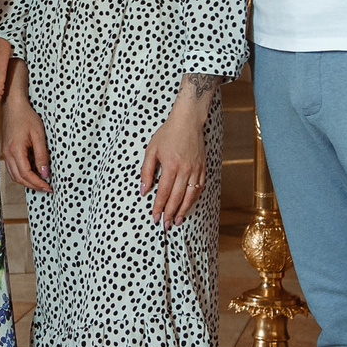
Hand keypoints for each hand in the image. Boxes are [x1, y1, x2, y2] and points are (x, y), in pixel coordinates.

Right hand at [0, 84, 51, 190]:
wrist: (13, 107)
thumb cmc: (26, 117)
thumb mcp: (39, 135)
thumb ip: (41, 155)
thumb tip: (44, 173)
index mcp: (15, 150)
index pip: (26, 174)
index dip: (37, 182)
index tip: (48, 186)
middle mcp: (7, 154)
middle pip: (19, 178)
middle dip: (33, 186)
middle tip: (46, 188)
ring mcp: (5, 153)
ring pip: (14, 176)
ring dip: (27, 182)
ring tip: (40, 183)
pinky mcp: (6, 151)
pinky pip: (12, 169)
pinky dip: (21, 175)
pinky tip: (31, 174)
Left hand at [140, 89, 212, 227]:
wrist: (187, 121)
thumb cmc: (168, 134)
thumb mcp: (151, 150)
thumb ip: (146, 171)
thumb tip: (144, 190)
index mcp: (171, 165)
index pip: (164, 192)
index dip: (158, 206)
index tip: (154, 217)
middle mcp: (185, 170)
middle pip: (177, 197)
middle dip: (170, 213)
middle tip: (165, 225)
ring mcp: (196, 169)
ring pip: (190, 196)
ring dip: (183, 210)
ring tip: (177, 221)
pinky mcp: (203, 168)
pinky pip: (199, 188)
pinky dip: (193, 199)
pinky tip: (188, 205)